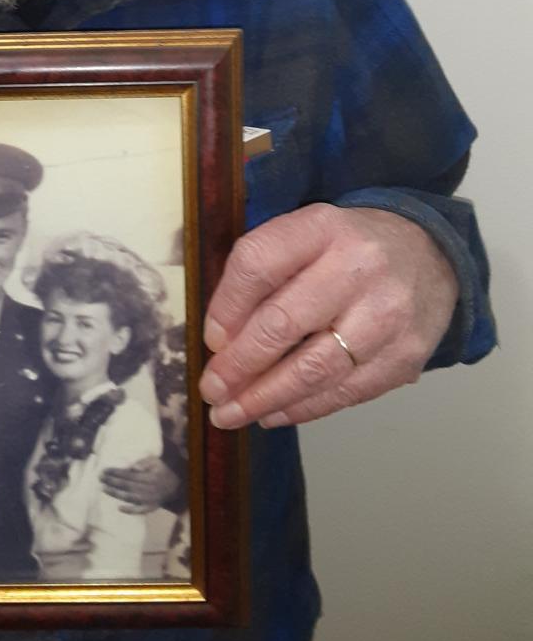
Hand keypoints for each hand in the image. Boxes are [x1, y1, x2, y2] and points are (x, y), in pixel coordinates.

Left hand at [100, 456, 179, 513]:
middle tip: (100, 477)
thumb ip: (144, 463)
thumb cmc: (161, 470)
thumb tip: (134, 468)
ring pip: (130, 497)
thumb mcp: (155, 461)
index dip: (116, 473)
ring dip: (116, 494)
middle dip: (112, 481)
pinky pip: (139, 510)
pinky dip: (130, 510)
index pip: (128, 475)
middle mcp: (148, 489)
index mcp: (148, 477)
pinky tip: (119, 508)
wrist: (174, 485)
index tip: (104, 470)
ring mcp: (148, 500)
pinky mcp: (150, 508)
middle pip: (126, 485)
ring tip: (103, 488)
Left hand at [199, 204, 457, 429]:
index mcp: (322, 226)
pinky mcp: (406, 356)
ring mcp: (386, 315)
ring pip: (313, 369)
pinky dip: (302, 408)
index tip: (210, 340)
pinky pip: (344, 393)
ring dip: (264, 399)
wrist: (430, 253)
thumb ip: (262, 270)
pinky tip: (273, 413)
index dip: (226, 306)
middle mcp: (358, 266)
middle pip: (283, 323)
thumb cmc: (348, 247)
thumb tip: (219, 340)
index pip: (259, 263)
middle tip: (211, 389)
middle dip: (238, 365)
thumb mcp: (306, 233)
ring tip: (231, 414)